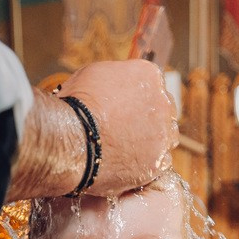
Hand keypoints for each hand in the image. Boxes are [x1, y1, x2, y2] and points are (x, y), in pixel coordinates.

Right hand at [58, 59, 177, 195]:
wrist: (72, 140)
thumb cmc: (75, 106)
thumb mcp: (92, 74)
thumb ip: (114, 78)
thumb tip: (113, 86)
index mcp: (148, 75)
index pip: (153, 84)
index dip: (138, 98)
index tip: (127, 107)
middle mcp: (162, 102)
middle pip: (164, 110)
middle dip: (150, 118)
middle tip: (129, 129)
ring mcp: (162, 135)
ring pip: (166, 138)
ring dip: (152, 141)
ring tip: (128, 149)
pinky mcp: (157, 163)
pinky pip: (160, 163)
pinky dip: (147, 164)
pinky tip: (129, 164)